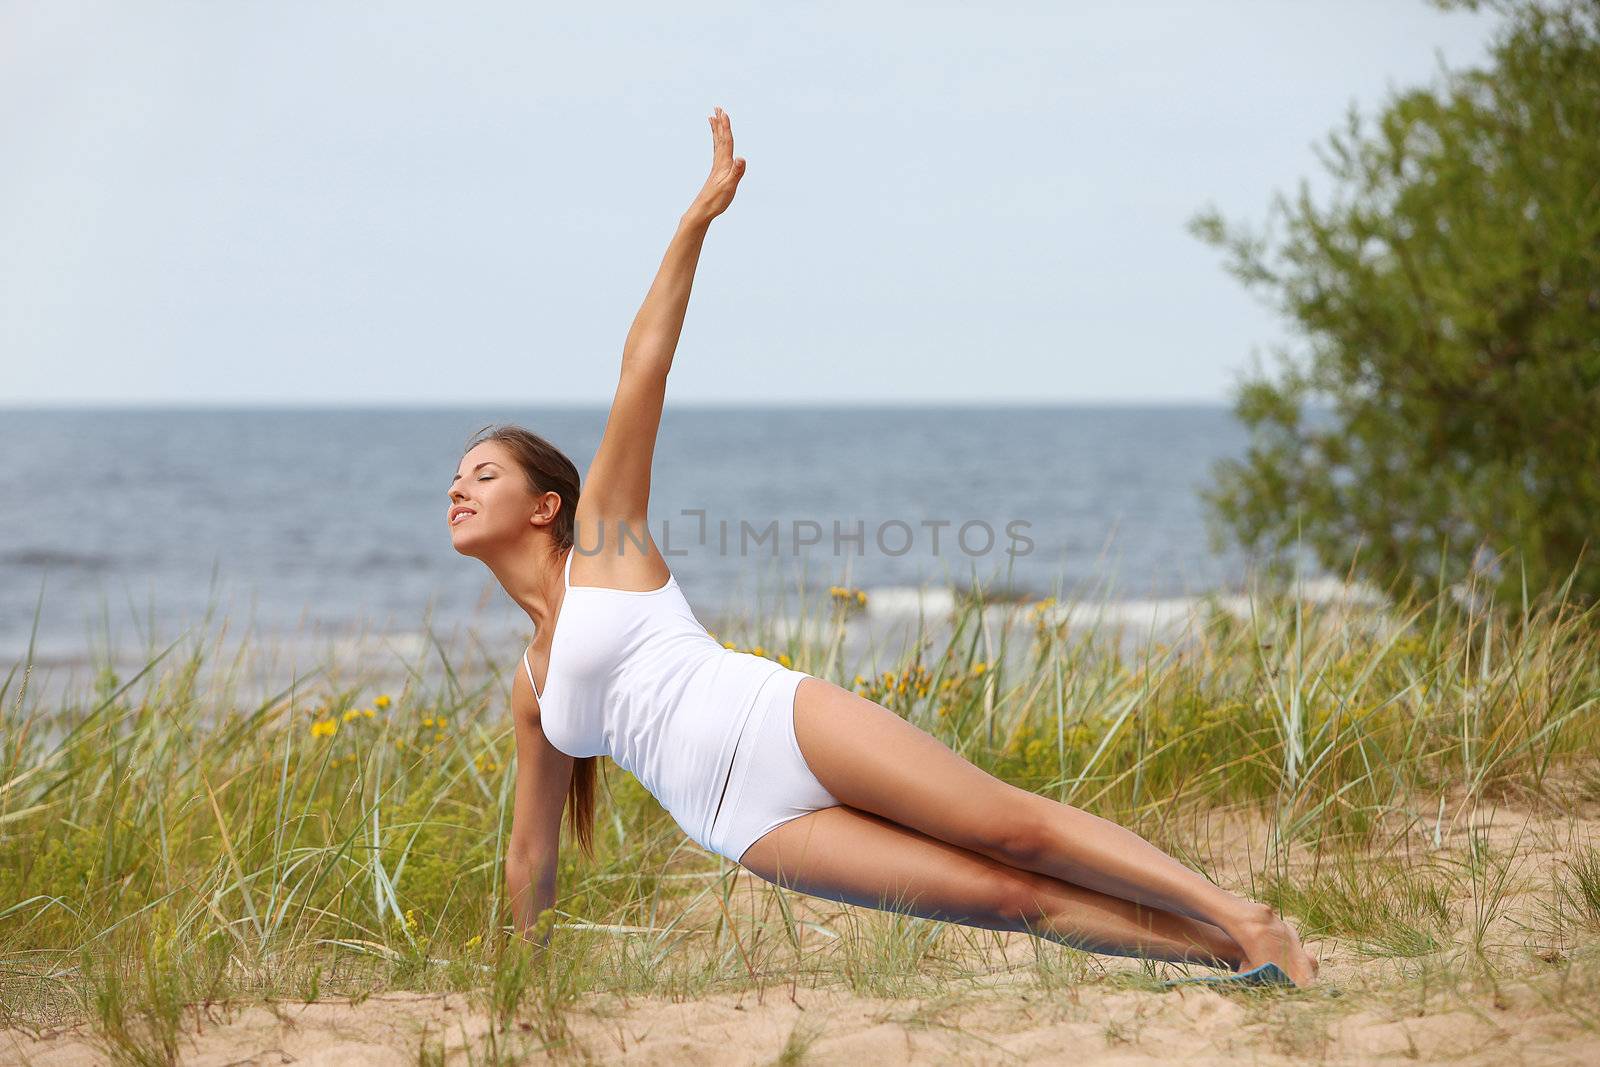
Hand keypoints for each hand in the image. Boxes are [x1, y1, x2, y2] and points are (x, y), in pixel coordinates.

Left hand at [687, 106, 745, 223]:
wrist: (702, 211)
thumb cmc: (716, 200)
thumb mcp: (730, 187)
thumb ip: (736, 172)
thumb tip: (742, 157)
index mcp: (723, 164)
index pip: (726, 141)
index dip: (725, 127)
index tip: (723, 112)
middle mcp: (719, 163)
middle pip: (719, 139)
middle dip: (719, 123)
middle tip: (717, 108)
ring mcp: (716, 168)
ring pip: (716, 144)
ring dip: (716, 131)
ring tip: (712, 119)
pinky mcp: (716, 173)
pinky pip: (716, 153)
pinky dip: (716, 144)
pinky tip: (717, 145)